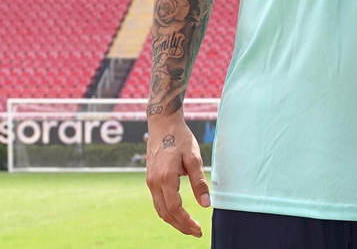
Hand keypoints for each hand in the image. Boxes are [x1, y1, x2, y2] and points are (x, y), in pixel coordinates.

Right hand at [145, 116, 209, 237]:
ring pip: (160, 209)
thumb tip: (206, 204)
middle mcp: (154, 182)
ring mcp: (150, 181)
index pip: (175, 208)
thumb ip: (199, 182)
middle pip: (166, 213)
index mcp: (165, 178)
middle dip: (181, 226)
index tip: (199, 229)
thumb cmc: (180, 138)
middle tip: (196, 232)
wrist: (162, 124)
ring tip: (189, 227)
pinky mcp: (151, 179)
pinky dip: (167, 212)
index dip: (186, 222)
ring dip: (174, 221)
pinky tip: (178, 214)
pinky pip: (157, 202)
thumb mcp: (194, 157)